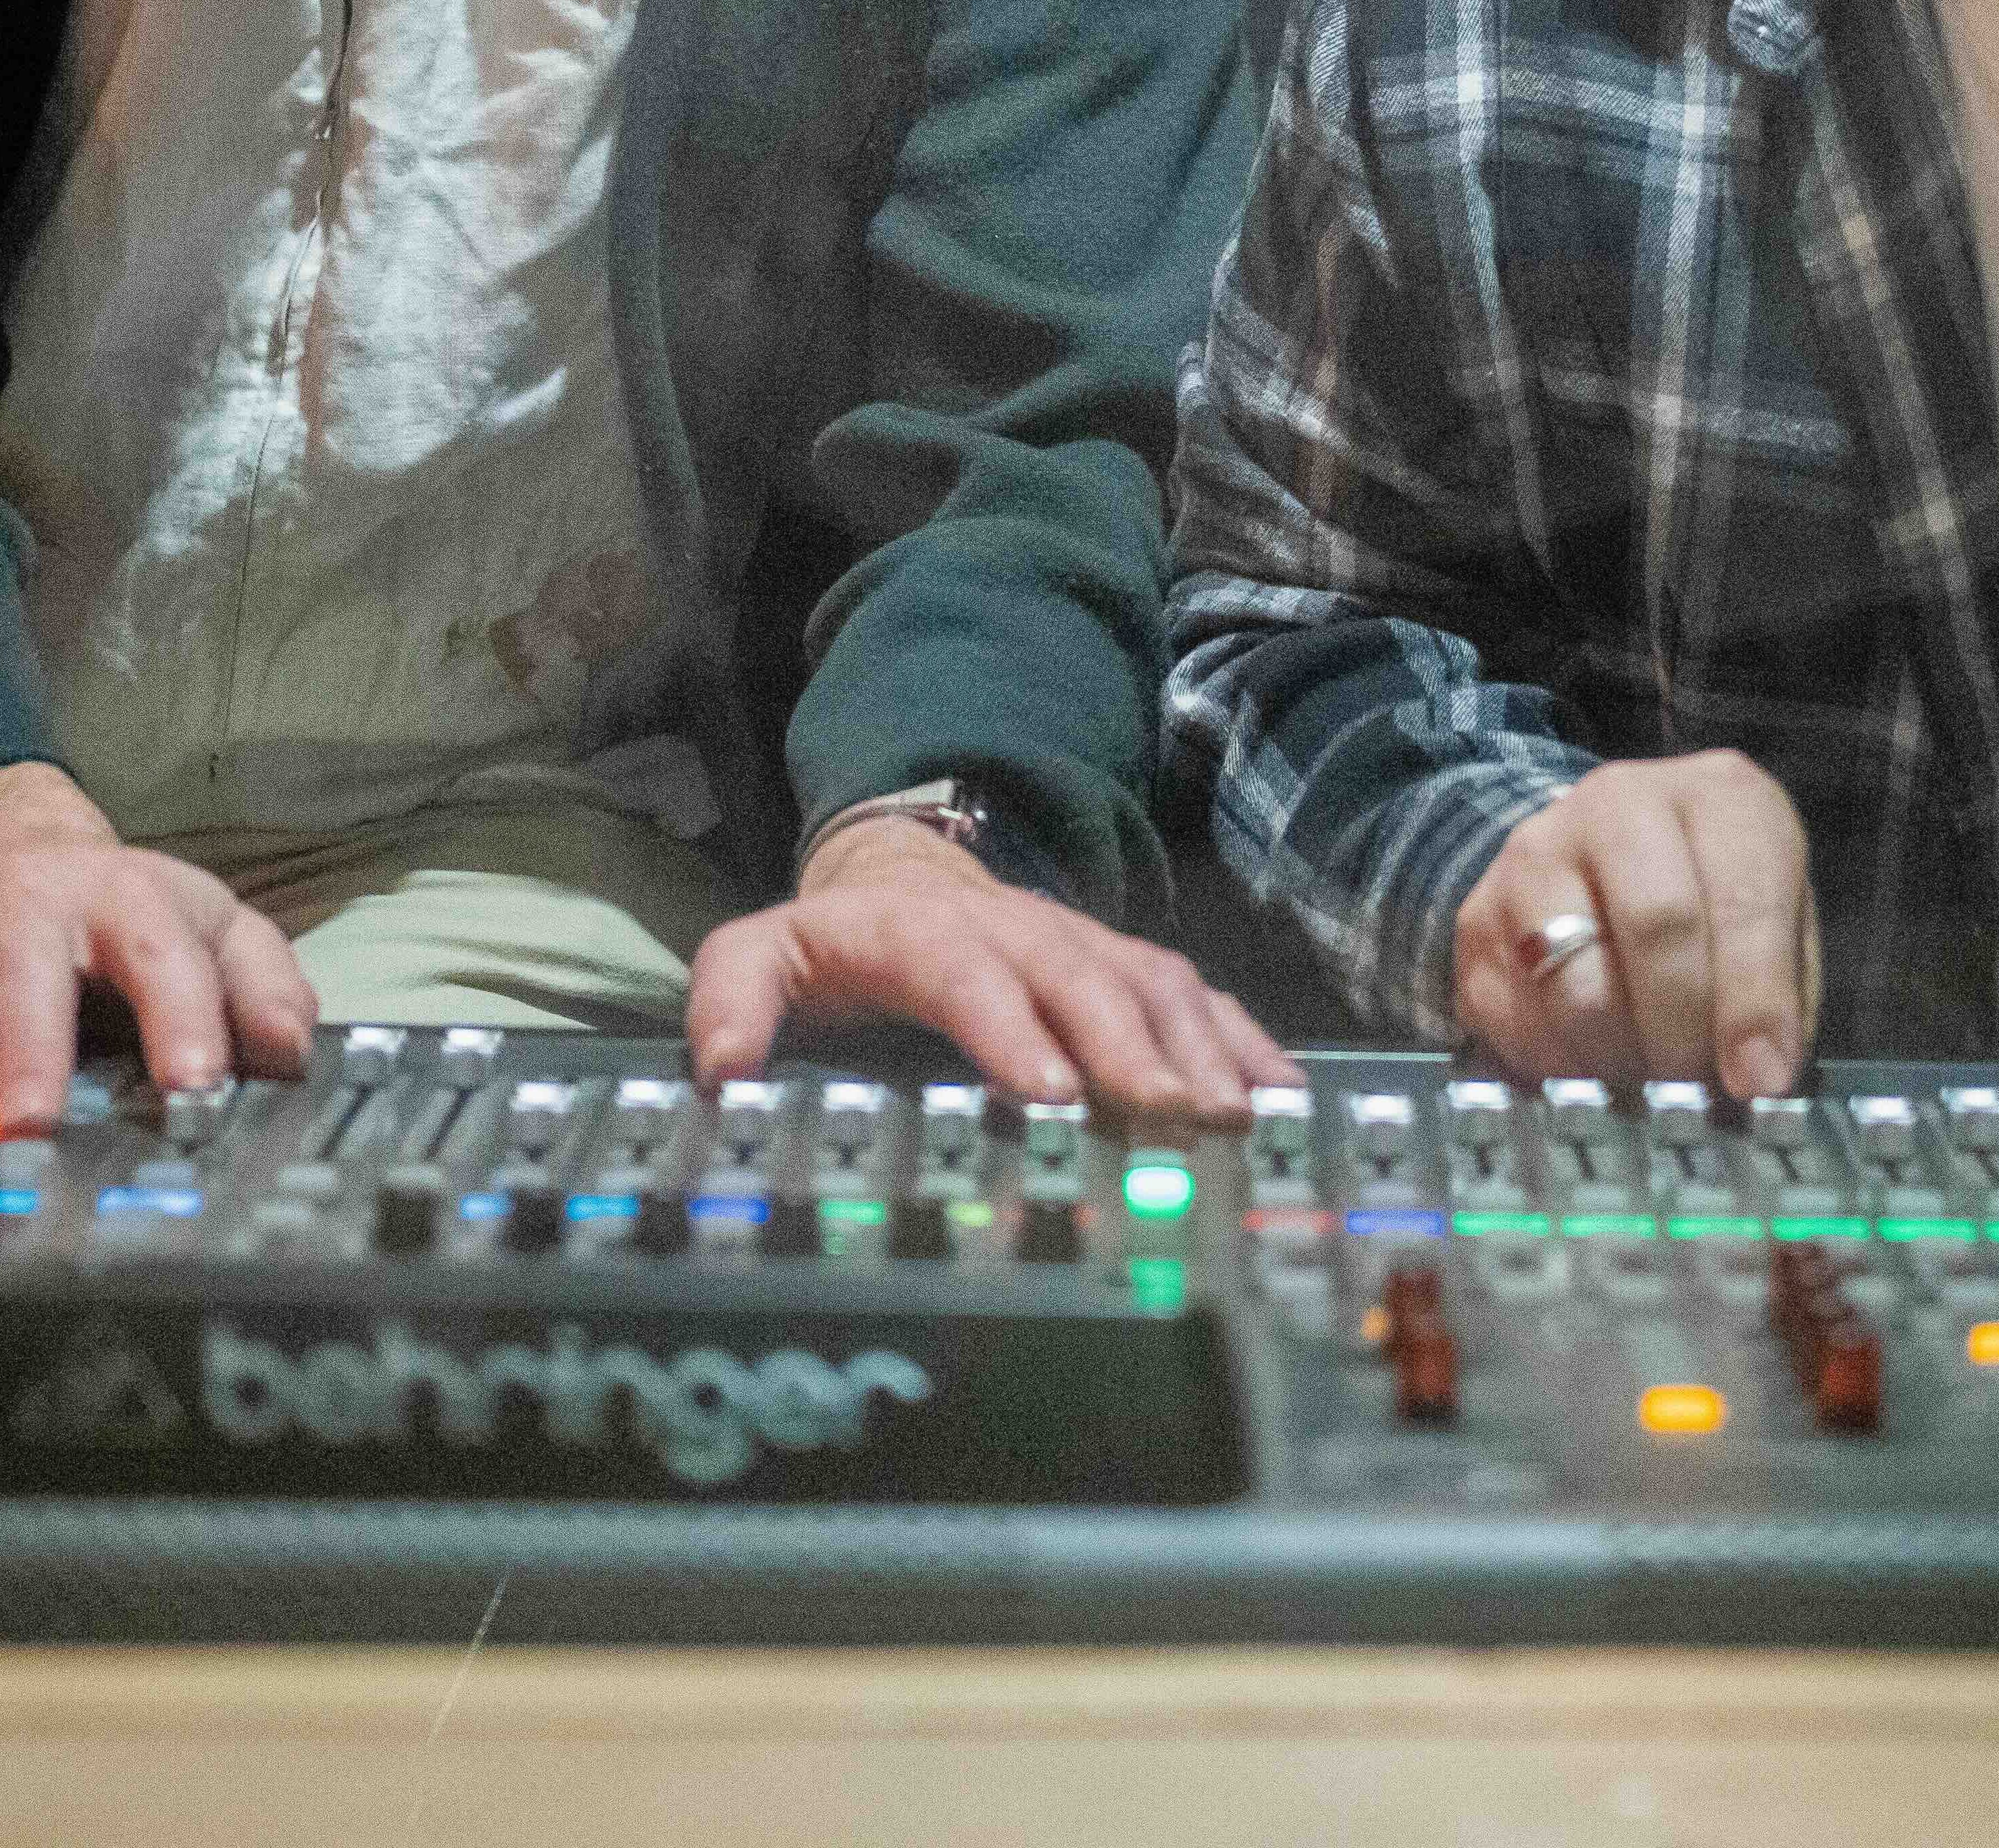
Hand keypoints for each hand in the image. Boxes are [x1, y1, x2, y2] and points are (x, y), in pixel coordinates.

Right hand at [0, 761, 317, 1131]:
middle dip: (30, 1047)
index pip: (166, 956)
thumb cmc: (117, 912)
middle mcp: (24, 904)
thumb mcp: (208, 928)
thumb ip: (260, 987)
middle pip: (28, 969)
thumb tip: (292, 1053)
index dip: (186, 1018)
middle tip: (31, 1123)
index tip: (195, 1086)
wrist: (9, 841)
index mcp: (123, 900)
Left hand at [686, 817, 1295, 1113]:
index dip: (1010, 1026)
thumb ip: (729, 1000)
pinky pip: (1198, 995)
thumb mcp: (758, 957)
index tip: (1050, 1091)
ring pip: (1153, 981)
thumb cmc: (838, 947)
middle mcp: (1020, 928)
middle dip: (1130, 1047)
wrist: (908, 880)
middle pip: (1081, 975)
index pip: (965, 968)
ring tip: (1235, 1118)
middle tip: (1171, 1117)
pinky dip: (1243, 1040)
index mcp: (922, 931)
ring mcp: (1085, 943)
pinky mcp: (1128, 966)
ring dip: (1198, 1048)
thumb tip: (719, 1070)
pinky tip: (1279, 1097)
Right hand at [1450, 752, 1816, 1101]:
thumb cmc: (1713, 899)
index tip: (1760, 1080)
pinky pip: (1519, 1023)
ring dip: (1623, 1063)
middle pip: (1655, 928)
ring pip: (1580, 989)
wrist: (1604, 858)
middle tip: (1697, 1092)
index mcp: (1718, 795)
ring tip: (1649, 1079)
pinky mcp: (1478, 915)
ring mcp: (1537, 853)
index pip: (1744, 897)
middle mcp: (1620, 802)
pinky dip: (1564, 1069)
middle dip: (1683, 1037)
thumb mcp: (1775, 925)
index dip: (1755, 1001)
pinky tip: (1593, 1063)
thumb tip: (1757, 1079)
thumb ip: (1777, 996)